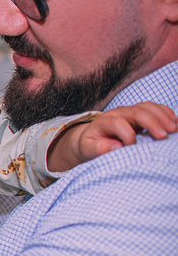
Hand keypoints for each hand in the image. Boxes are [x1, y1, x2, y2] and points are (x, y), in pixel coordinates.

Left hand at [47, 102, 175, 171]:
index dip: (127, 134)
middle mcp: (118, 112)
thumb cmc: (91, 144)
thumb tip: (116, 147)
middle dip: (152, 123)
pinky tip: (174, 122)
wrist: (92, 136)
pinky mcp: (140, 113)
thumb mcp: (88, 148)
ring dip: (163, 116)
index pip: (118, 123)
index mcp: (104, 121)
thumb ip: (98, 148)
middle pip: (137, 112)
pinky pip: (155, 108)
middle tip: (164, 136)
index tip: (132, 147)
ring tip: (173, 129)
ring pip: (148, 107)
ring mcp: (130, 111)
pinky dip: (166, 113)